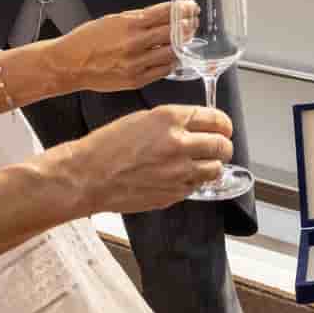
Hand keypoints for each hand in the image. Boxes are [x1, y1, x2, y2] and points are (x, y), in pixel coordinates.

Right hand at [43, 2, 178, 92]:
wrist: (70, 64)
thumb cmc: (88, 40)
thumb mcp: (113, 20)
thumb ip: (139, 18)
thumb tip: (163, 15)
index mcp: (129, 24)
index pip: (166, 13)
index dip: (183, 9)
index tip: (191, 7)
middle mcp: (135, 43)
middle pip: (173, 33)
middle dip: (187, 26)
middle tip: (193, 22)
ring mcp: (136, 63)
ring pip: (171, 53)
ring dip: (182, 45)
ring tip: (185, 40)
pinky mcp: (136, 80)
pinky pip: (163, 71)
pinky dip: (170, 62)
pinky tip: (172, 57)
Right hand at [64, 104, 233, 213]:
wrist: (89, 175)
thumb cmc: (107, 146)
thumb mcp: (142, 118)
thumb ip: (173, 122)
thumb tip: (196, 127)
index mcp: (170, 119)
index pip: (215, 119)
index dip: (224, 124)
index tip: (224, 127)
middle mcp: (179, 145)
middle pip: (222, 146)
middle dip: (224, 145)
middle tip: (220, 146)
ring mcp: (178, 172)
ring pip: (215, 169)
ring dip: (213, 165)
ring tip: (203, 163)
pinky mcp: (173, 194)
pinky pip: (196, 186)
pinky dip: (195, 181)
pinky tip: (183, 176)